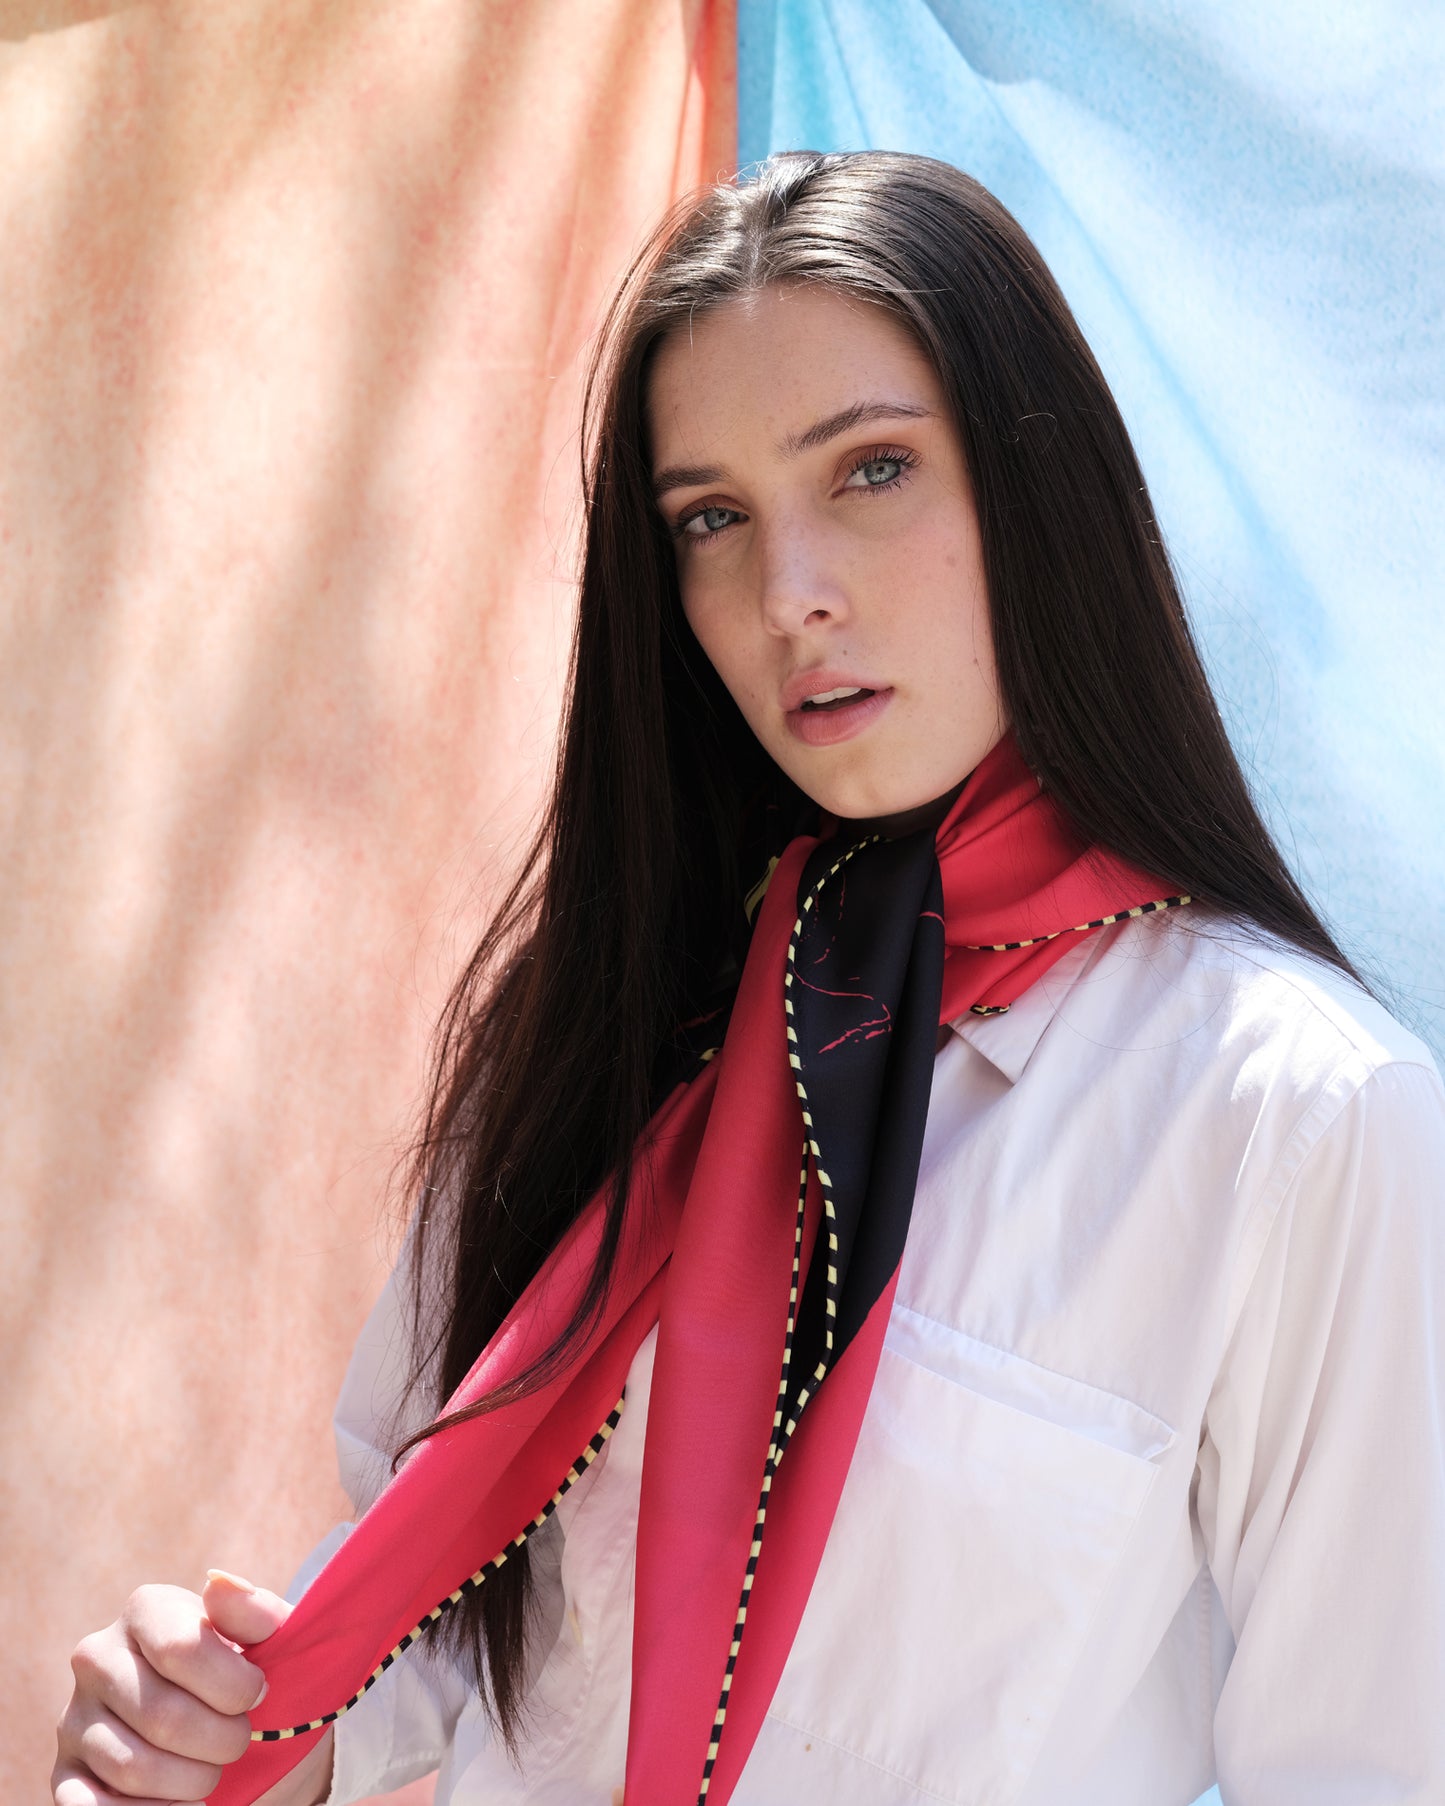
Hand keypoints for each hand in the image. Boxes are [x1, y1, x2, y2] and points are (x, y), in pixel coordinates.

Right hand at [52, 1569, 332, 1805]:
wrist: (237, 1738)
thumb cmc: (252, 1681)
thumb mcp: (272, 1643)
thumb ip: (256, 1613)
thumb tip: (220, 1583)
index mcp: (146, 1609)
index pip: (181, 1648)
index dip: (233, 1685)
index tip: (259, 1695)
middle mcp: (97, 1657)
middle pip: (162, 1714)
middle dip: (221, 1740)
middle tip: (241, 1740)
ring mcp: (74, 1717)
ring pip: (133, 1766)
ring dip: (192, 1781)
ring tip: (214, 1770)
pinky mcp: (64, 1774)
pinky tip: (180, 1802)